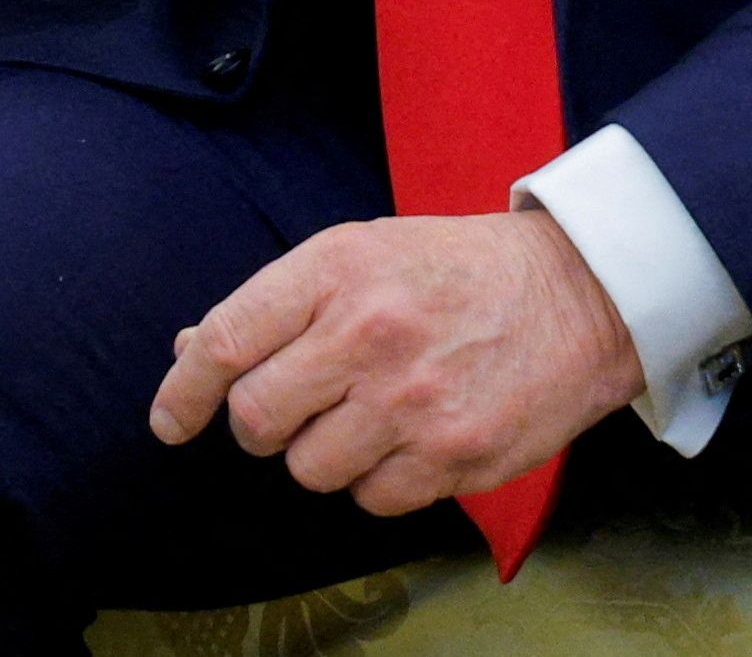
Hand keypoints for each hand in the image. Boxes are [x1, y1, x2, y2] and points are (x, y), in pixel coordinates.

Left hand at [148, 211, 642, 516]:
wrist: (581, 292)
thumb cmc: (457, 270)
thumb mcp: (361, 252)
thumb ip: (278, 305)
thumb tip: (189, 351)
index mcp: (334, 270)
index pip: (226, 342)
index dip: (183, 390)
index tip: (169, 422)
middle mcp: (367, 335)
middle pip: (256, 417)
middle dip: (259, 425)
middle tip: (290, 411)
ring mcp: (412, 401)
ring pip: (310, 468)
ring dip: (324, 454)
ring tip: (367, 415)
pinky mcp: (455, 456)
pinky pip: (373, 499)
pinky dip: (377, 482)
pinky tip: (408, 440)